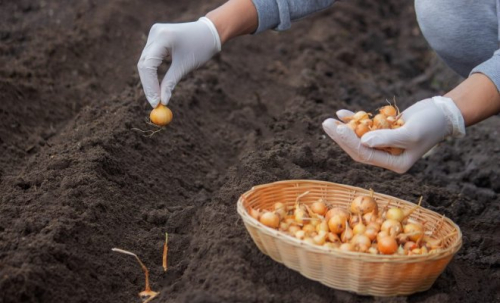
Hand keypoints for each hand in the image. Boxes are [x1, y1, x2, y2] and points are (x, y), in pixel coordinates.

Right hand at [137, 17, 220, 107]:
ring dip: (149, 80)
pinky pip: (150, 58)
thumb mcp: (185, 66)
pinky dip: (152, 72)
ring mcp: (154, 34)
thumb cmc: (201, 48)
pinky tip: (156, 86)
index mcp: (163, 37)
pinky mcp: (156, 38)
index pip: (148, 64)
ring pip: (145, 61)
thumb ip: (170, 83)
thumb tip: (162, 101)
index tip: (155, 102)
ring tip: (156, 97)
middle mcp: (155, 33)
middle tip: (154, 103)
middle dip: (148, 85)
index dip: (149, 85)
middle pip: (144, 63)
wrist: (209, 32)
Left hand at [322, 96, 465, 172]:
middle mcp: (388, 157)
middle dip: (341, 137)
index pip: (365, 155)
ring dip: (344, 129)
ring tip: (328, 120)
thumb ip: (387, 138)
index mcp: (395, 164)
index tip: (337, 128)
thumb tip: (363, 141)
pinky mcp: (384, 132)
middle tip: (325, 124)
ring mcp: (385, 145)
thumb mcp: (410, 133)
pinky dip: (354, 120)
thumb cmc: (431, 124)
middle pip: (358, 149)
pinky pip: (365, 128)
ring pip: (359, 139)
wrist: (444, 113)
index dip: (349, 142)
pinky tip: (342, 113)